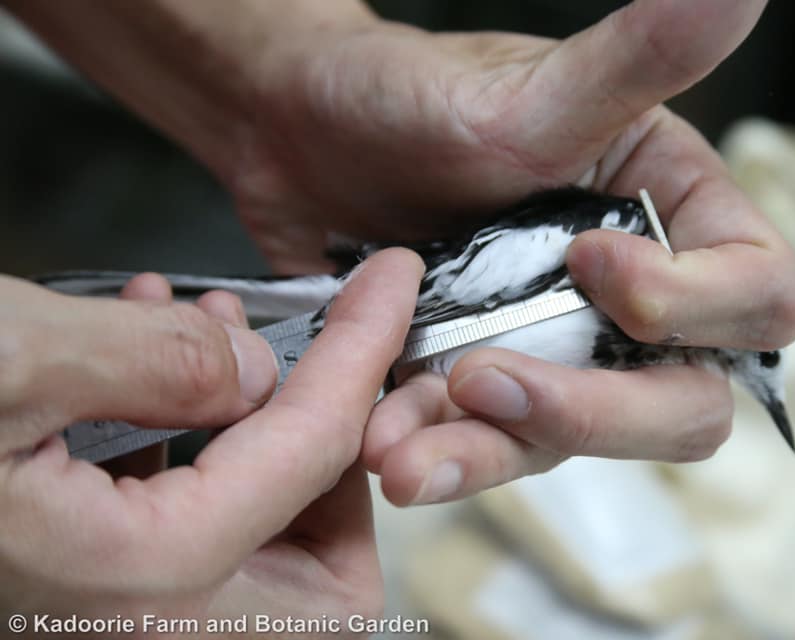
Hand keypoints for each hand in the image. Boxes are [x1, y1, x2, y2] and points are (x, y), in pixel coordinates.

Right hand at [0, 250, 422, 631]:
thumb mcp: (11, 361)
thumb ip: (154, 361)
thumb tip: (253, 365)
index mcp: (140, 574)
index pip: (316, 452)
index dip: (363, 349)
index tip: (390, 287)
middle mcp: (140, 627)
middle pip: (328, 581)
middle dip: (334, 463)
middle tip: (303, 369)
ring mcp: (109, 624)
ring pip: (258, 561)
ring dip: (252, 440)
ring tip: (202, 334)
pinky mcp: (80, 596)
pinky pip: (182, 544)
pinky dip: (186, 458)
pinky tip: (139, 374)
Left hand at [215, 1, 794, 502]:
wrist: (298, 139)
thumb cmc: (415, 97)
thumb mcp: (525, 91)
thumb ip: (637, 62)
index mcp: (673, 218)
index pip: (761, 298)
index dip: (693, 304)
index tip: (589, 261)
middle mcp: (633, 301)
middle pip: (685, 404)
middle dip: (597, 412)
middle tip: (491, 381)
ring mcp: (559, 353)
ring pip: (579, 445)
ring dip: (495, 454)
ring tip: (405, 450)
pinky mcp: (489, 389)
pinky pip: (493, 452)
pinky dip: (442, 456)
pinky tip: (386, 444)